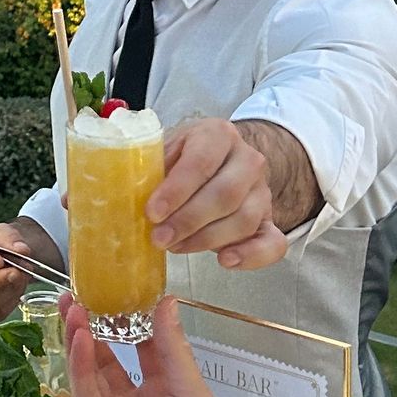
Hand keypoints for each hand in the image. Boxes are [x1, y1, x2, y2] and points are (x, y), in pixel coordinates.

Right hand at [64, 294, 242, 396]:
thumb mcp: (191, 390)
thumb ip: (171, 347)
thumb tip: (166, 300)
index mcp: (163, 388)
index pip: (140, 346)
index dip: (125, 319)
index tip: (114, 288)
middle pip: (106, 355)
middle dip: (92, 325)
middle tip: (77, 294)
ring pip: (90, 371)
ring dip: (80, 339)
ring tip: (72, 308)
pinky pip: (84, 395)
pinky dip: (79, 365)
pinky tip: (79, 339)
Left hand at [146, 118, 286, 269]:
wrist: (223, 162)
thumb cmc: (184, 159)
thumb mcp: (167, 151)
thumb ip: (152, 169)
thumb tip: (123, 197)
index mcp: (218, 135)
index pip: (201, 162)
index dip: (176, 190)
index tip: (152, 213)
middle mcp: (248, 160)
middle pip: (225, 194)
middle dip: (188, 220)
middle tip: (159, 239)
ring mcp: (263, 191)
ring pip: (244, 219)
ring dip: (207, 240)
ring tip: (176, 248)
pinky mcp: (270, 220)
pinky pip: (273, 242)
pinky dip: (252, 256)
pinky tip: (224, 261)